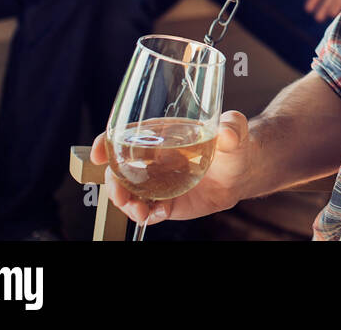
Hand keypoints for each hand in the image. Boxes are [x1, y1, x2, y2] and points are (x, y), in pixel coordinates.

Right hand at [90, 110, 255, 224]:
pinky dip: (146, 214)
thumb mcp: (234, 131)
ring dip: (125, 202)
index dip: (107, 142)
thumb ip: (232, 126)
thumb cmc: (235, 144)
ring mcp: (158, 182)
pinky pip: (149, 210)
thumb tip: (228, 131)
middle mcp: (154, 160)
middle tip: (119, 193)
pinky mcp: (167, 201)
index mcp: (161, 135)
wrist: (243, 171)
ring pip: (129, 193)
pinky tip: (155, 214)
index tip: (97, 153)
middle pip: (119, 169)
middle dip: (112, 181)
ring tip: (137, 209)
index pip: (126, 135)